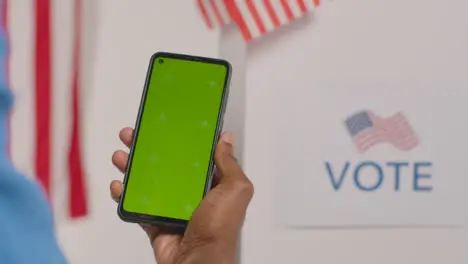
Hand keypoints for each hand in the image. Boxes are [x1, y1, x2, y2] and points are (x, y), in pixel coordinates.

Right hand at [110, 128, 253, 263]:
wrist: (197, 262)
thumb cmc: (219, 230)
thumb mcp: (235, 190)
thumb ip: (229, 164)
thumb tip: (226, 139)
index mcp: (212, 184)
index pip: (194, 155)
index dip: (180, 139)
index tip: (166, 125)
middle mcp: (192, 193)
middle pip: (166, 164)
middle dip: (149, 149)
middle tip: (134, 136)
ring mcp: (172, 207)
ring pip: (148, 181)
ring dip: (133, 167)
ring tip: (122, 155)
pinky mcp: (156, 221)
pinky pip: (137, 205)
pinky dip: (125, 194)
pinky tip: (119, 184)